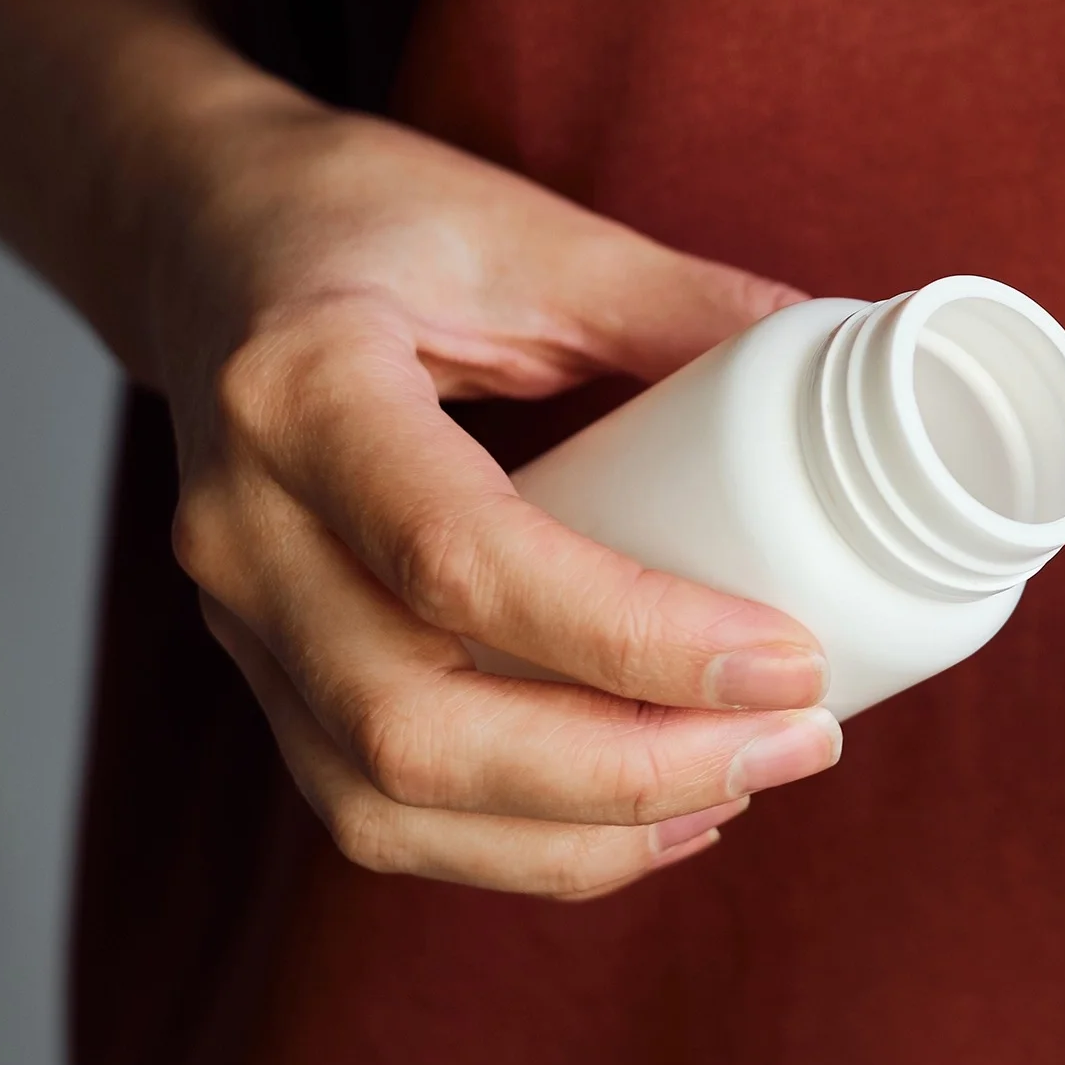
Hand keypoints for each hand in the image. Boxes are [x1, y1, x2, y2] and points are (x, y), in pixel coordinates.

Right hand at [163, 107, 843, 898]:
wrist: (202, 238)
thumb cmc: (370, 222)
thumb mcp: (532, 235)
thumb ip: (688, 306)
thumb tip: (862, 369)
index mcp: (302, 391)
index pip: (465, 561)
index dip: (637, 635)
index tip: (790, 656)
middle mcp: (244, 527)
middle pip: (416, 729)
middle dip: (629, 772)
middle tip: (798, 743)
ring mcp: (239, 616)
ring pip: (385, 803)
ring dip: (579, 837)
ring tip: (743, 788)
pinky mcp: (267, 669)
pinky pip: (374, 804)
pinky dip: (518, 842)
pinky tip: (648, 817)